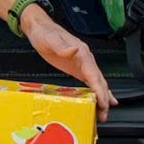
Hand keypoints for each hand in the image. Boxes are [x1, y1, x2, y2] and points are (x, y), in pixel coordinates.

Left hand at [22, 4, 114, 119]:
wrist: (39, 28)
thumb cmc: (44, 33)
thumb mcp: (50, 40)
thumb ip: (62, 46)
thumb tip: (75, 50)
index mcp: (83, 54)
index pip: (95, 75)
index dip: (100, 90)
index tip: (104, 103)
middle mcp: (86, 59)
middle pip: (99, 82)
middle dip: (104, 98)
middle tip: (104, 114)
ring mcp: (83, 64)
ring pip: (97, 83)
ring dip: (102, 98)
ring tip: (104, 113)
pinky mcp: (76, 68)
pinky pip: (89, 82)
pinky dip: (96, 92)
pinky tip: (98, 101)